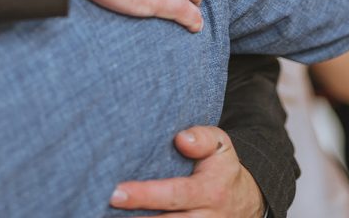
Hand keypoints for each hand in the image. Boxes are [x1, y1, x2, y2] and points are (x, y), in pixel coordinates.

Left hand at [110, 126, 265, 216]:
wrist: (245, 201)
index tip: (117, 192)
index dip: (144, 195)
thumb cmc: (221, 167)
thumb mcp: (221, 145)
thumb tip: (182, 139)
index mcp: (210, 191)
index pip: (174, 195)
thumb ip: (202, 137)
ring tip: (105, 215)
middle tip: (104, 205)